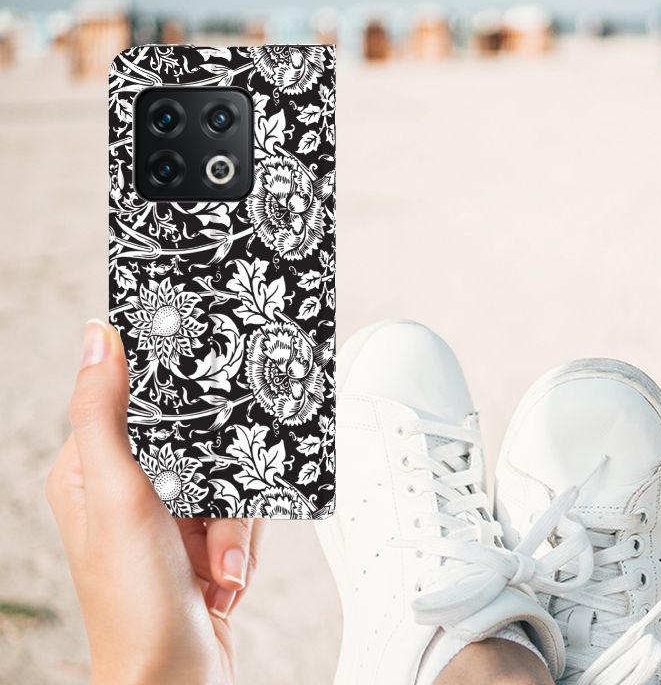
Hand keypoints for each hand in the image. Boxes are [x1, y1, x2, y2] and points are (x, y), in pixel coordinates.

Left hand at [46, 320, 266, 683]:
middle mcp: (128, 490)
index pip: (136, 401)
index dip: (175, 399)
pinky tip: (226, 575)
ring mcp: (167, 518)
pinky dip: (242, 544)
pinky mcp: (201, 541)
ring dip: (233, 525)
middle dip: (219, 486)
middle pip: (198, 441)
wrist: (176, 679)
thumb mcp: (118, 496)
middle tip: (211, 519)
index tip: (206, 394)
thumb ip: (104, 414)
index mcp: (90, 470)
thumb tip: (97, 336)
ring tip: (217, 564)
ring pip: (227, 477)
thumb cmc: (135, 604)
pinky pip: (242, 513)